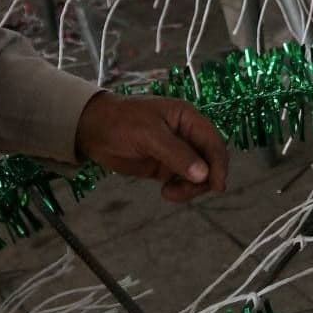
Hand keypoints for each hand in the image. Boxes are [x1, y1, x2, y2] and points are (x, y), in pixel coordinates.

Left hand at [75, 93, 227, 201]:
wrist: (93, 130)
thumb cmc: (122, 122)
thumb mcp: (150, 135)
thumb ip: (177, 155)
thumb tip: (204, 174)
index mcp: (188, 118)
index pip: (213, 142)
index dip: (219, 163)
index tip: (218, 186)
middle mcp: (187, 134)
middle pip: (210, 160)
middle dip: (204, 179)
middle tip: (184, 192)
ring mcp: (177, 152)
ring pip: (198, 175)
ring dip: (190, 188)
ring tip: (169, 193)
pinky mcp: (165, 167)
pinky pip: (183, 182)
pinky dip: (180, 191)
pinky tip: (166, 192)